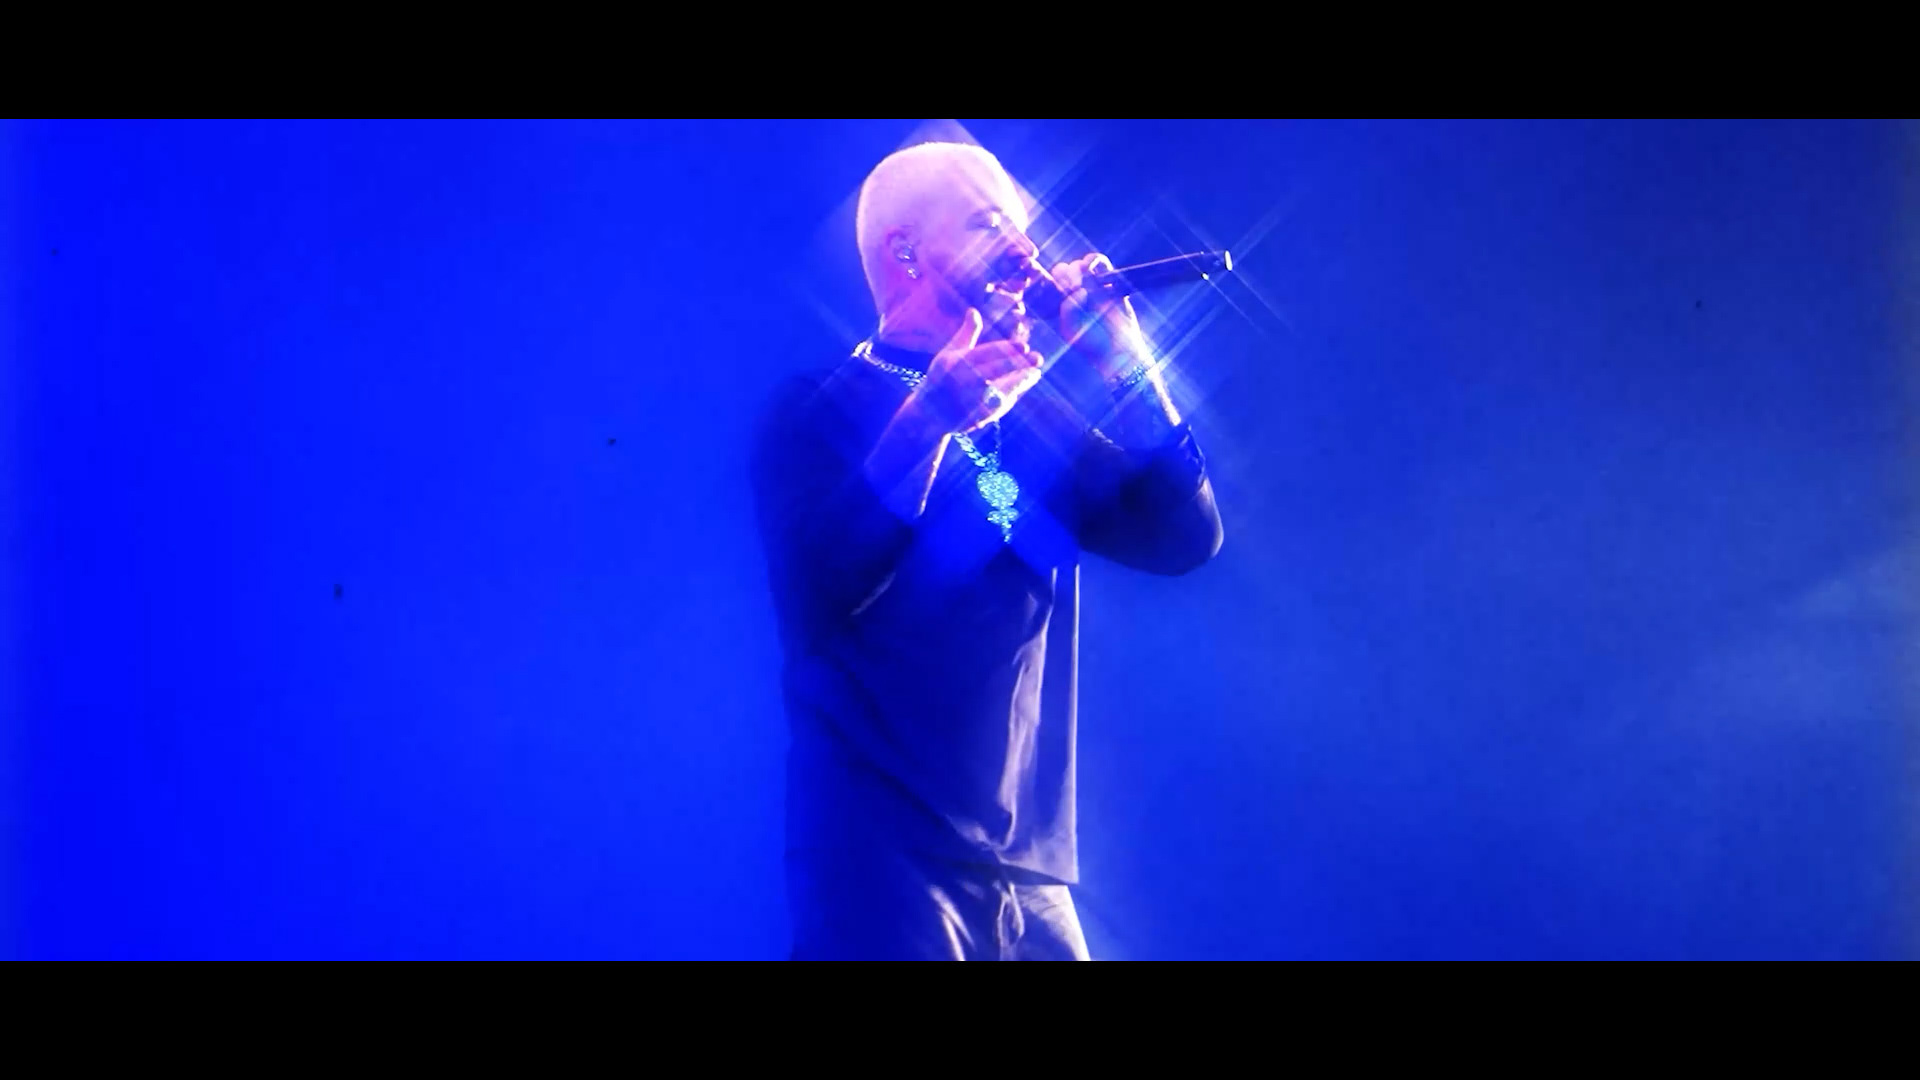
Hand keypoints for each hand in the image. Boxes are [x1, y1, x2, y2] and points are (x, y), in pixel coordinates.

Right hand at [917, 308, 1044, 433]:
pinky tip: (1023, 386)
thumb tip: (974, 310)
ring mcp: (971, 402)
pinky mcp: (977, 418)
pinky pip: (999, 407)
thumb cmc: (942, 377)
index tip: (1024, 346)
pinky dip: (1012, 397)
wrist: (929, 413)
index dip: (1006, 350)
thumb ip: (967, 333)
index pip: (986, 354)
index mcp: (957, 364)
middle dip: (1018, 365)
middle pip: (996, 372)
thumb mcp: (949, 353)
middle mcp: (963, 383)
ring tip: (1035, 374)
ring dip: (1021, 382)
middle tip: (1037, 358)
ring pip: (1001, 391)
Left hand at [1051, 253, 1146, 373]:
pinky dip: (1098, 261)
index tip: (1062, 289)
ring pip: (1083, 264)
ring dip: (1082, 266)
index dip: (1055, 280)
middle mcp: (1077, 292)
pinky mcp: (1112, 284)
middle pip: (1067, 270)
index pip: (1054, 283)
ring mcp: (1094, 287)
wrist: (1118, 350)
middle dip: (1068, 274)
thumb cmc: (1092, 344)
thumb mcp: (1071, 330)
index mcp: (1064, 302)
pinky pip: (1103, 265)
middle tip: (1073, 286)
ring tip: (1085, 278)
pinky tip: (1096, 269)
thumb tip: (1080, 290)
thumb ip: (1068, 310)